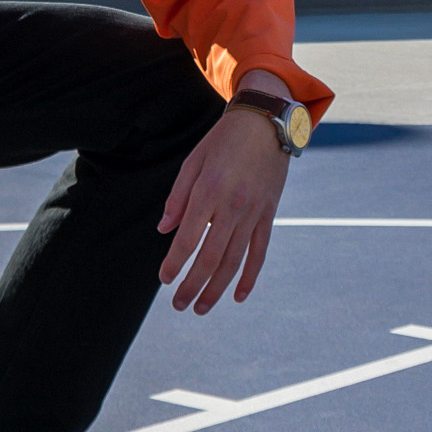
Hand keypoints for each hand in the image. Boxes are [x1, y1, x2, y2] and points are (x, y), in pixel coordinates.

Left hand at [157, 95, 288, 312]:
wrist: (265, 123)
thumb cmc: (223, 141)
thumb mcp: (194, 162)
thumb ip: (178, 198)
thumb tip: (164, 230)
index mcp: (209, 191)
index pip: (188, 239)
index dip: (174, 263)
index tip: (163, 280)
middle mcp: (232, 206)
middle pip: (211, 257)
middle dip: (192, 286)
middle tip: (178, 305)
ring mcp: (254, 213)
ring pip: (234, 261)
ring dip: (216, 289)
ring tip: (201, 308)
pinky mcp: (268, 215)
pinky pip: (259, 252)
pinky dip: (249, 276)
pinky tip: (237, 295)